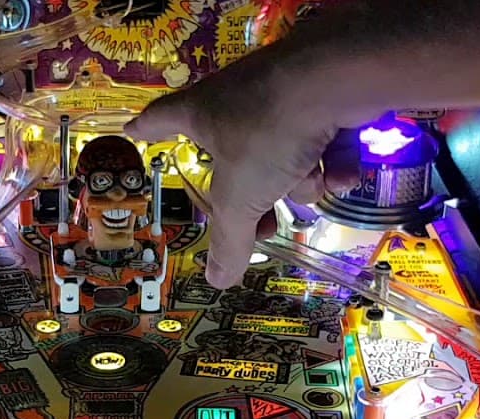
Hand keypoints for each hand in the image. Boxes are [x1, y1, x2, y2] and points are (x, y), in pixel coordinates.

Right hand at [124, 37, 376, 287]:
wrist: (336, 77)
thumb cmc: (268, 129)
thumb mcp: (241, 196)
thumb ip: (231, 240)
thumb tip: (216, 281)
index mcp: (201, 113)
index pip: (160, 119)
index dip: (146, 128)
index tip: (133, 129)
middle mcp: (238, 98)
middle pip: (235, 155)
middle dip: (255, 193)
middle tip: (266, 222)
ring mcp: (282, 92)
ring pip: (283, 152)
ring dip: (302, 178)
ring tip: (314, 179)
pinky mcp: (324, 93)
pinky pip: (324, 138)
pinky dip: (336, 160)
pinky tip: (345, 172)